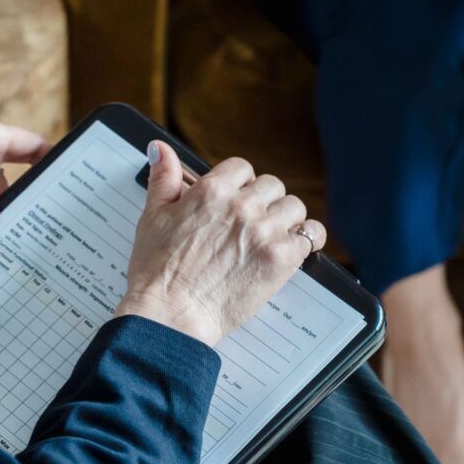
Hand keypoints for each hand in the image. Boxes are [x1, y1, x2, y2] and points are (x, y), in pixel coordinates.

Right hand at [115, 141, 325, 346]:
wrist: (170, 314)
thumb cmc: (158, 272)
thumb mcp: (153, 215)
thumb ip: (164, 177)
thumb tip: (161, 150)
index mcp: (211, 191)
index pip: (242, 168)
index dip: (241, 183)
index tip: (239, 197)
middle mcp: (241, 206)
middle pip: (272, 186)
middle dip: (263, 201)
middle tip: (253, 222)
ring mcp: (263, 231)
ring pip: (294, 207)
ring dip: (286, 219)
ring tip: (274, 235)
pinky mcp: (280, 259)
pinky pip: (310, 236)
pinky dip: (307, 240)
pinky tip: (295, 248)